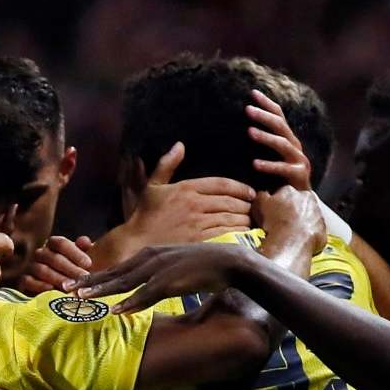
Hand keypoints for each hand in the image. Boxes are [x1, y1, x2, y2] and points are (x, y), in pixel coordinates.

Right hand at [17, 234, 95, 295]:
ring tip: (71, 287)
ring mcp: (31, 267)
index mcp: (53, 245)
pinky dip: (39, 285)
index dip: (75, 253)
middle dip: (70, 268)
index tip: (89, 264)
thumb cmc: (72, 273)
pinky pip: (28, 281)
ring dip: (57, 278)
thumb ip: (83, 250)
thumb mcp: (79, 261)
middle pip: (53, 257)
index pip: (61, 243)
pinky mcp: (24, 281)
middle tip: (84, 278)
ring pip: (42, 269)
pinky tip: (51, 289)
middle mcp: (40, 254)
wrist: (56, 294)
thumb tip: (85, 242)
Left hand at [74, 242, 245, 313]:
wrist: (228, 262)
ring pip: (124, 282)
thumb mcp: (172, 270)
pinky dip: (130, 302)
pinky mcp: (171, 281)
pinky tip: (115, 310)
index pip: (116, 268)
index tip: (73, 285)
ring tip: (80, 298)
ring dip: (101, 290)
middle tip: (62, 289)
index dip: (93, 277)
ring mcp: (159, 269)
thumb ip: (154, 279)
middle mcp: (150, 258)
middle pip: (113, 273)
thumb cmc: (201, 267)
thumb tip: (139, 294)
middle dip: (87, 281)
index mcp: (149, 255)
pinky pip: (145, 294)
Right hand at [94, 142, 254, 266]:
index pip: (222, 184)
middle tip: (253, 209)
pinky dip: (237, 234)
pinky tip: (243, 235)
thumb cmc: (144, 216)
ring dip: (244, 219)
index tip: (250, 192)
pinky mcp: (199, 242)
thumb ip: (167, 165)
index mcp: (186, 188)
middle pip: (230, 201)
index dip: (240, 187)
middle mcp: (194, 204)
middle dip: (245, 205)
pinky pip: (225, 234)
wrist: (135, 244)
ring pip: (230, 218)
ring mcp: (197, 224)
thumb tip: (179, 145)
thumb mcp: (153, 186)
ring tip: (250, 221)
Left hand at [246, 88, 312, 192]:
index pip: (279, 116)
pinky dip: (268, 165)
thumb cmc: (279, 181)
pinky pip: (282, 168)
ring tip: (249, 132)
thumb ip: (262, 146)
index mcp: (288, 139)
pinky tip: (254, 164)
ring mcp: (299, 160)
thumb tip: (242, 129)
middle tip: (247, 109)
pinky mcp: (299, 175)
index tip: (253, 93)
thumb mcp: (270, 158)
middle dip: (264, 115)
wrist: (299, 204)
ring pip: (282, 144)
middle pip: (280, 126)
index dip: (267, 103)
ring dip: (265, 137)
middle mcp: (295, 147)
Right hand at [254, 182, 325, 268]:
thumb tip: (263, 195)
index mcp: (291, 190)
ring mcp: (318, 213)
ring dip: (301, 223)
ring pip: (308, 216)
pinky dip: (308, 235)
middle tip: (282, 223)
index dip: (278, 203)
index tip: (274, 212)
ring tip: (289, 234)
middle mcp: (308, 198)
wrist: (289, 243)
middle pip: (299, 203)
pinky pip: (314, 231)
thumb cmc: (274, 223)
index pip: (285, 193)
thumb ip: (262, 196)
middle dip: (292, 211)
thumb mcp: (259, 205)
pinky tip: (298, 242)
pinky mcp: (322, 229)